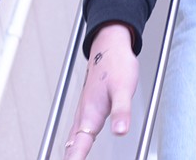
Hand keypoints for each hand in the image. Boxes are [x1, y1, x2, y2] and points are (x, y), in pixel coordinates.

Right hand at [63, 23, 138, 158]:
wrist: (109, 47)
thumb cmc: (117, 65)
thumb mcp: (124, 88)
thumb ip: (122, 111)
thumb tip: (120, 132)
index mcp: (91, 113)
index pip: (79, 145)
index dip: (75, 159)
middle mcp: (84, 114)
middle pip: (71, 146)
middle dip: (71, 159)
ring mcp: (83, 111)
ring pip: (71, 139)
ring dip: (70, 153)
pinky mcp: (87, 108)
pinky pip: (76, 131)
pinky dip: (74, 144)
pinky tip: (75, 147)